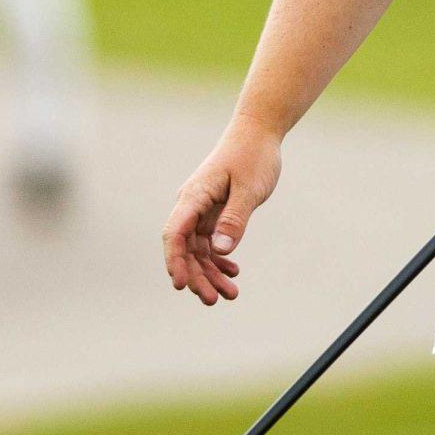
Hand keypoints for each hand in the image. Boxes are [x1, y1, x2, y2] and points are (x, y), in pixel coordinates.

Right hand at [162, 119, 283, 305]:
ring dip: (209, 273)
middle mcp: (192, 205)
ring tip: (230, 294)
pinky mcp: (215, 212)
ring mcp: (202, 210)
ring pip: (198, 249)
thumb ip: (235, 219)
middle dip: (196, 276)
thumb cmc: (254, 155)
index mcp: (194, 196)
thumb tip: (221, 251)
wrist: (259, 133)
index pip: (174, 233)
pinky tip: (233, 272)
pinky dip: (219, 259)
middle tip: (212, 301)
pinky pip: (210, 242)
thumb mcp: (249, 188)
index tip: (180, 285)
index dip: (174, 261)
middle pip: (184, 248)